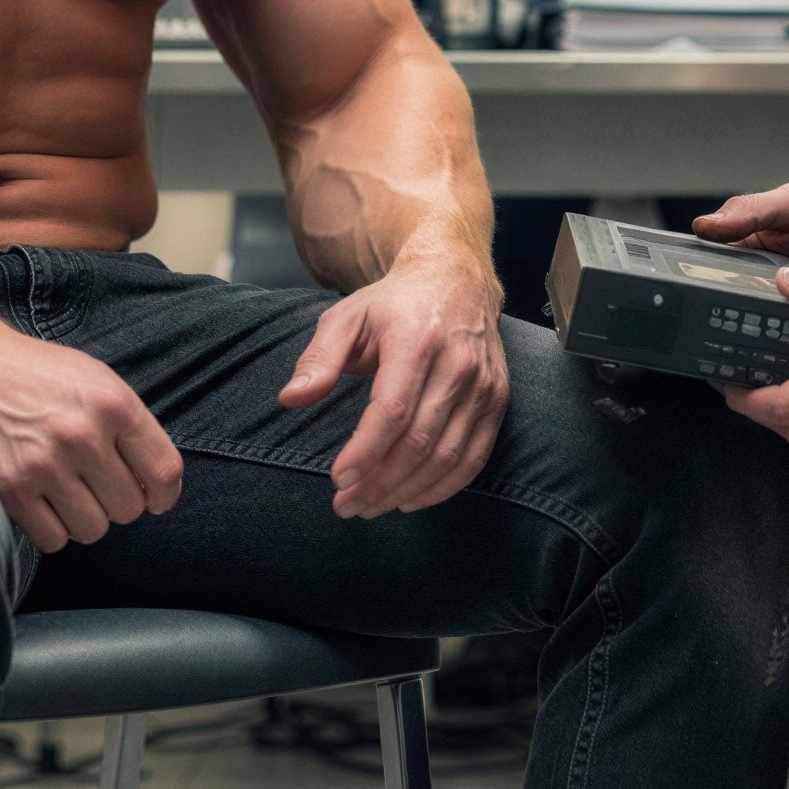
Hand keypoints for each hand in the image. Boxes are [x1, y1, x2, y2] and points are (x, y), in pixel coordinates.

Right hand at [0, 326, 183, 552]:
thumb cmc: (34, 374)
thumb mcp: (95, 380)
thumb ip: (130, 426)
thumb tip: (156, 487)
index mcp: (114, 404)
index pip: (164, 473)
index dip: (164, 496)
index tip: (155, 499)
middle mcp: (83, 435)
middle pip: (129, 508)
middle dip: (116, 501)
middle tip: (94, 484)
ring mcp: (44, 465)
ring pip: (93, 529)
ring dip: (83, 518)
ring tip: (65, 491)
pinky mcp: (9, 489)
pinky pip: (53, 539)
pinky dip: (51, 529)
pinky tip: (41, 503)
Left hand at [280, 252, 509, 515]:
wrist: (456, 281)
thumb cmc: (393, 304)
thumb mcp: (346, 317)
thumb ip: (319, 359)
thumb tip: (291, 399)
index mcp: (416, 340)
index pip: (392, 410)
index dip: (366, 451)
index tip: (339, 480)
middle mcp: (457, 365)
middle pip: (419, 441)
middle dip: (380, 483)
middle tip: (347, 505)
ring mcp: (483, 386)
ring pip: (447, 457)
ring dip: (406, 492)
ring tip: (371, 507)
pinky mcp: (497, 401)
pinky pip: (474, 458)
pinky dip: (443, 488)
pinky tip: (410, 500)